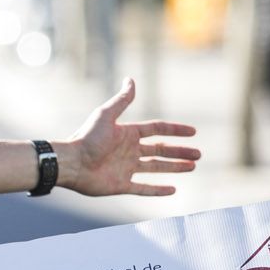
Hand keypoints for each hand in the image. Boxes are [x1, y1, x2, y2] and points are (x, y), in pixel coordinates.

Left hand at [62, 78, 199, 195]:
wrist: (71, 163)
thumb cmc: (87, 138)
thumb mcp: (106, 115)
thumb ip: (121, 100)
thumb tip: (130, 79)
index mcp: (127, 134)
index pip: (156, 130)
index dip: (175, 130)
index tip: (193, 132)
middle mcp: (128, 151)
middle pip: (160, 150)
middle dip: (179, 152)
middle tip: (199, 154)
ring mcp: (125, 168)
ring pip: (156, 168)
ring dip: (174, 168)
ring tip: (192, 166)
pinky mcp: (120, 185)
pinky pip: (143, 189)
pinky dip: (158, 190)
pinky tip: (173, 189)